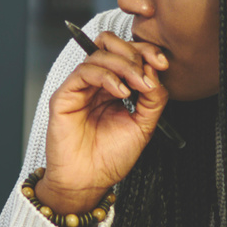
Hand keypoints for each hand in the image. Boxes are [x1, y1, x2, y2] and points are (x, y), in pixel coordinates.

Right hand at [40, 30, 170, 212]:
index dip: (146, 52)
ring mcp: (80, 88)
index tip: (162, 64)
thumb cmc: (110, 158)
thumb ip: (153, 99)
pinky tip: (120, 92)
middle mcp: (96, 84)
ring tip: (137, 85)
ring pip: (99, 55)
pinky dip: (106, 76)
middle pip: (111, 46)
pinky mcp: (64, 95)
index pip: (128, 55)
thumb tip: (155, 72)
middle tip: (150, 70)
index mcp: (115, 88)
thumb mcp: (143, 125)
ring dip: (124, 65)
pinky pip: (84, 72)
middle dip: (135, 53)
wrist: (88, 181)